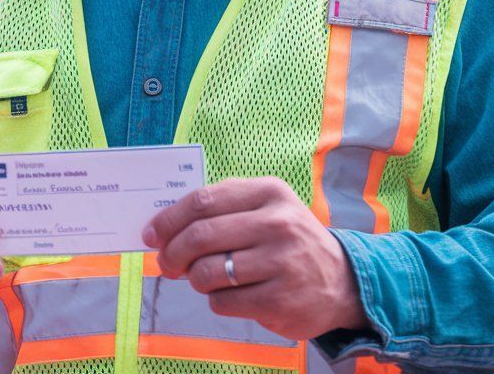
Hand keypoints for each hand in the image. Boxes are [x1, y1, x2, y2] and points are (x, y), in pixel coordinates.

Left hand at [142, 177, 367, 340]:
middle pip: (200, 236)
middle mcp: (276, 223)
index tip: (151, 233)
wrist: (342, 281)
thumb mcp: (267, 208)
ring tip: (202, 278)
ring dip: (194, 279)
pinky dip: (216, 300)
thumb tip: (167, 226)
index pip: (204, 200)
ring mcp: (279, 262)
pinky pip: (222, 301)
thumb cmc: (288, 239)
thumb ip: (224, 208)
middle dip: (173, 252)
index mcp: (269, 192)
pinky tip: (231, 294)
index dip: (170, 218)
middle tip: (166, 263)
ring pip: (207, 272)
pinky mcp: (278, 299)